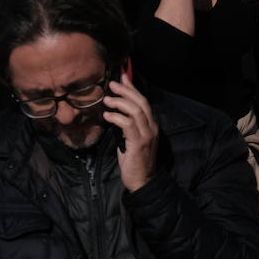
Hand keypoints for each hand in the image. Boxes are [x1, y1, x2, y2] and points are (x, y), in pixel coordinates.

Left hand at [103, 75, 159, 192]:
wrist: (142, 181)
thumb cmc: (135, 162)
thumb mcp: (131, 141)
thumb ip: (127, 127)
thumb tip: (115, 114)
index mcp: (151, 125)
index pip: (143, 101)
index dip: (132, 88)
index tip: (122, 77)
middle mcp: (152, 126)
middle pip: (141, 102)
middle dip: (126, 90)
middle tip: (112, 83)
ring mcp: (147, 134)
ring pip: (135, 110)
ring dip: (120, 102)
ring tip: (107, 99)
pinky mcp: (139, 142)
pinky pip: (128, 124)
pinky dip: (117, 117)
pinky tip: (107, 115)